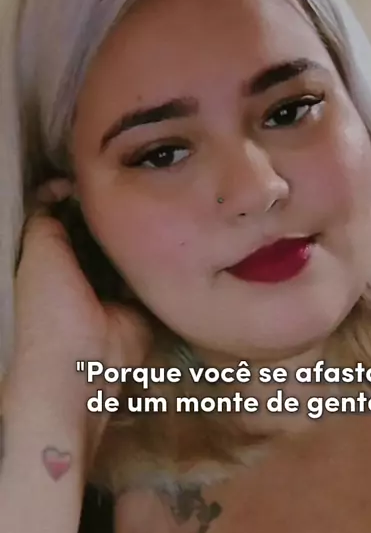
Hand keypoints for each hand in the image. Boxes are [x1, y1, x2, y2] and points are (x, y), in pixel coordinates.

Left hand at [10, 179, 151, 416]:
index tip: (96, 173)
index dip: (76, 192)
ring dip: (136, 226)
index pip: (65, 215)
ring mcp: (113, 281)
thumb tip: (60, 188)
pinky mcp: (141, 295)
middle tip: (135, 179)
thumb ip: (44, 218)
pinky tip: (170, 226)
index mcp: (51, 258)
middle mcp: (82, 267)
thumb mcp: (37, 253)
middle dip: (111, 207)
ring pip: (125, 243)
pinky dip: (158, 250)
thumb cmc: (52, 307)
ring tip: (156, 196)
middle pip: (98, 227)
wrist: (87, 360)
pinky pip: (150, 265)